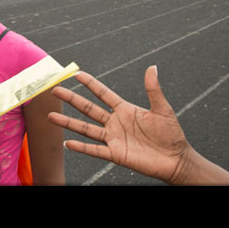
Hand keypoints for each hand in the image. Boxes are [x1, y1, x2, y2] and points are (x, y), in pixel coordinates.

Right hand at [48, 66, 194, 183]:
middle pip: (88, 109)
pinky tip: (68, 143)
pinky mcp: (116, 154)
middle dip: (72, 99)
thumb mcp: (163, 109)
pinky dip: (81, 147)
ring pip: (86, 129)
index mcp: (125, 110)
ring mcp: (113, 139)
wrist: (176, 160)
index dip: (90, 84)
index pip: (103, 94)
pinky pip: (95, 150)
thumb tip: (152, 67)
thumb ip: (153, 89)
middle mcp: (115, 123)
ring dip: (68, 123)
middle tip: (55, 90)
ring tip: (51, 117)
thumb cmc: (172, 134)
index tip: (76, 74)